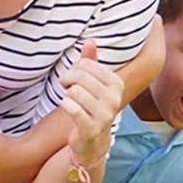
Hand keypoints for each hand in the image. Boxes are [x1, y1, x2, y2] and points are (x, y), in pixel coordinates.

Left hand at [58, 39, 123, 165]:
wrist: (93, 142)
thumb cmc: (91, 108)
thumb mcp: (93, 84)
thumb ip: (91, 62)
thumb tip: (90, 40)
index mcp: (116, 84)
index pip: (87, 64)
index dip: (74, 68)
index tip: (72, 78)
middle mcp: (114, 99)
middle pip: (80, 77)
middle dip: (67, 80)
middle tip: (66, 87)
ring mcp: (105, 115)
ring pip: (75, 91)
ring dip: (67, 95)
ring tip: (69, 100)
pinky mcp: (92, 128)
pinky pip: (72, 108)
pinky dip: (65, 105)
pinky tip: (67, 107)